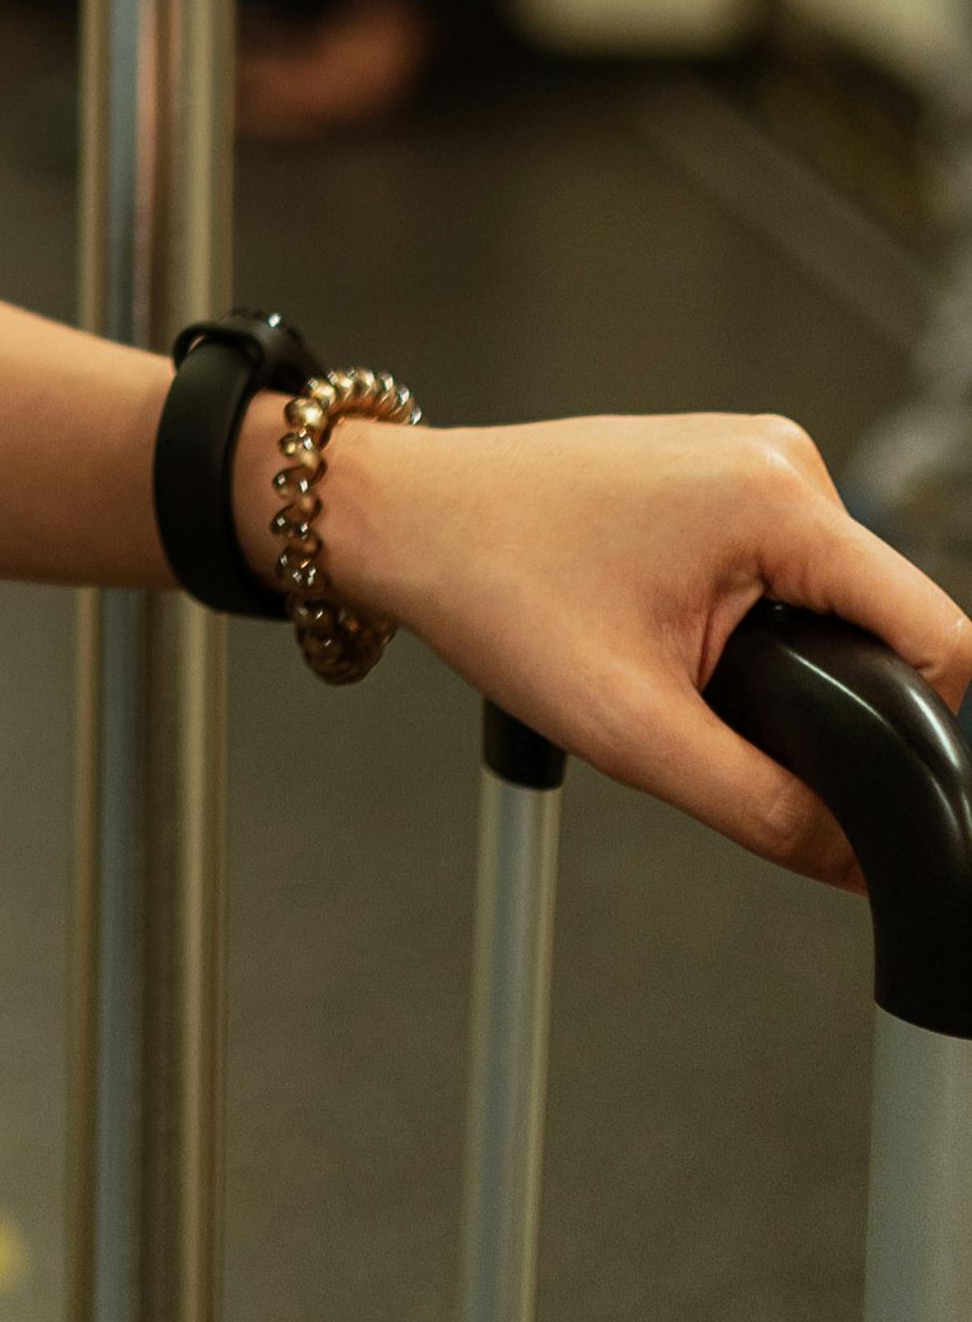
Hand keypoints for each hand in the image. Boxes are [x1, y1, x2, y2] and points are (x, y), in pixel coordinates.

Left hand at [309, 408, 971, 882]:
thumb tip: (861, 863)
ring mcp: (754, 457)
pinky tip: (686, 642)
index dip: (930, 730)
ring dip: (796, 663)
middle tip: (734, 726)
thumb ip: (767, 809)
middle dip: (841, 698)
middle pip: (888, 620)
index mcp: (778, 499)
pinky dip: (763, 624)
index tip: (893, 790)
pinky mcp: (725, 472)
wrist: (403, 516)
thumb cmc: (492, 589)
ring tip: (693, 680)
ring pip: (840, 600)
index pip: (939, 635)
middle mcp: (782, 459)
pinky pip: (792, 569)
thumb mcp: (634, 729)